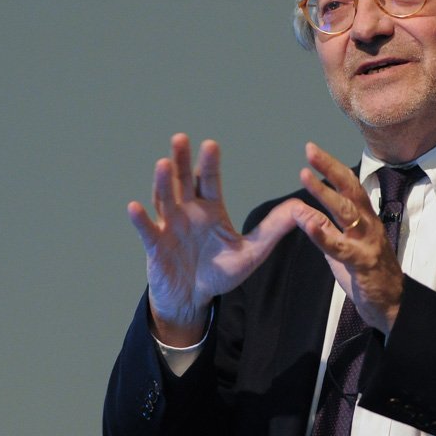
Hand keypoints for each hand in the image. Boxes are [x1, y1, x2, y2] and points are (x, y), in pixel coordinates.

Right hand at [127, 134, 298, 345]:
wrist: (193, 298)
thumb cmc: (220, 272)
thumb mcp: (251, 252)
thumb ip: (273, 230)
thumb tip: (301, 208)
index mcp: (210, 210)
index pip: (209, 181)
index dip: (208, 163)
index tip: (211, 144)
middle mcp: (187, 211)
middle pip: (182, 181)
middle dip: (181, 160)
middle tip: (180, 138)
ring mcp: (169, 226)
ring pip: (164, 199)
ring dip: (161, 182)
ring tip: (162, 163)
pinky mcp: (155, 245)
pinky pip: (147, 230)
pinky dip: (140, 219)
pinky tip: (134, 207)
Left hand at [291, 142, 404, 332]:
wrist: (392, 305)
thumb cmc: (368, 274)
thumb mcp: (343, 247)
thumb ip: (326, 229)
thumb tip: (305, 213)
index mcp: (364, 219)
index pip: (349, 186)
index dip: (332, 167)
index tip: (312, 151)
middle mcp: (368, 225)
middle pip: (350, 190)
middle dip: (330, 168)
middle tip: (310, 150)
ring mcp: (367, 243)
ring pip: (346, 212)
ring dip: (324, 193)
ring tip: (304, 177)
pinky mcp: (363, 263)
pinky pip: (340, 247)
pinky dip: (322, 234)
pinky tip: (307, 223)